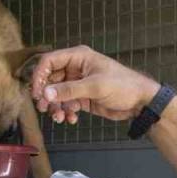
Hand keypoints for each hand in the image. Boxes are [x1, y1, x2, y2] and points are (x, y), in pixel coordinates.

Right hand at [29, 45, 160, 123]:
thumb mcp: (95, 86)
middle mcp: (75, 69)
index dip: (39, 76)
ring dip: (56, 107)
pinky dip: (66, 112)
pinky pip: (66, 104)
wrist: (140, 102)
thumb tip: (45, 94)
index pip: (49, 61)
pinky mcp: (82, 98)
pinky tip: (71, 119)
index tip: (36, 92)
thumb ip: (69, 90)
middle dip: (47, 95)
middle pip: (50, 80)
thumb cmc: (122, 86)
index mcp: (78, 57)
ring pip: (57, 94)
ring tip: (60, 118)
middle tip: (45, 108)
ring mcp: (78, 84)